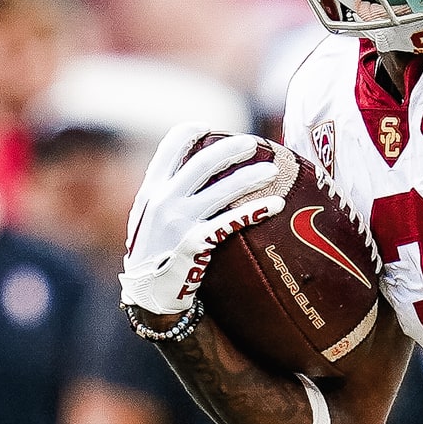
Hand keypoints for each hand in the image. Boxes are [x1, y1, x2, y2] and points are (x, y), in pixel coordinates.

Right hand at [119, 123, 284, 313]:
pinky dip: (256, 211)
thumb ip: (165, 192)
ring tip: (273, 170)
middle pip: (203, 162)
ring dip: (251, 177)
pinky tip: (276, 205)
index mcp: (151, 189)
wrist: (148, 295)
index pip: (170, 147)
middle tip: (253, 143)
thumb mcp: (147, 217)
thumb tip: (192, 167)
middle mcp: (163, 201)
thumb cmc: (154, 254)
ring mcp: (178, 221)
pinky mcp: (195, 243)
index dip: (191, 132)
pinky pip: (231, 222)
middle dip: (231, 149)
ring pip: (222, 189)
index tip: (208, 127)